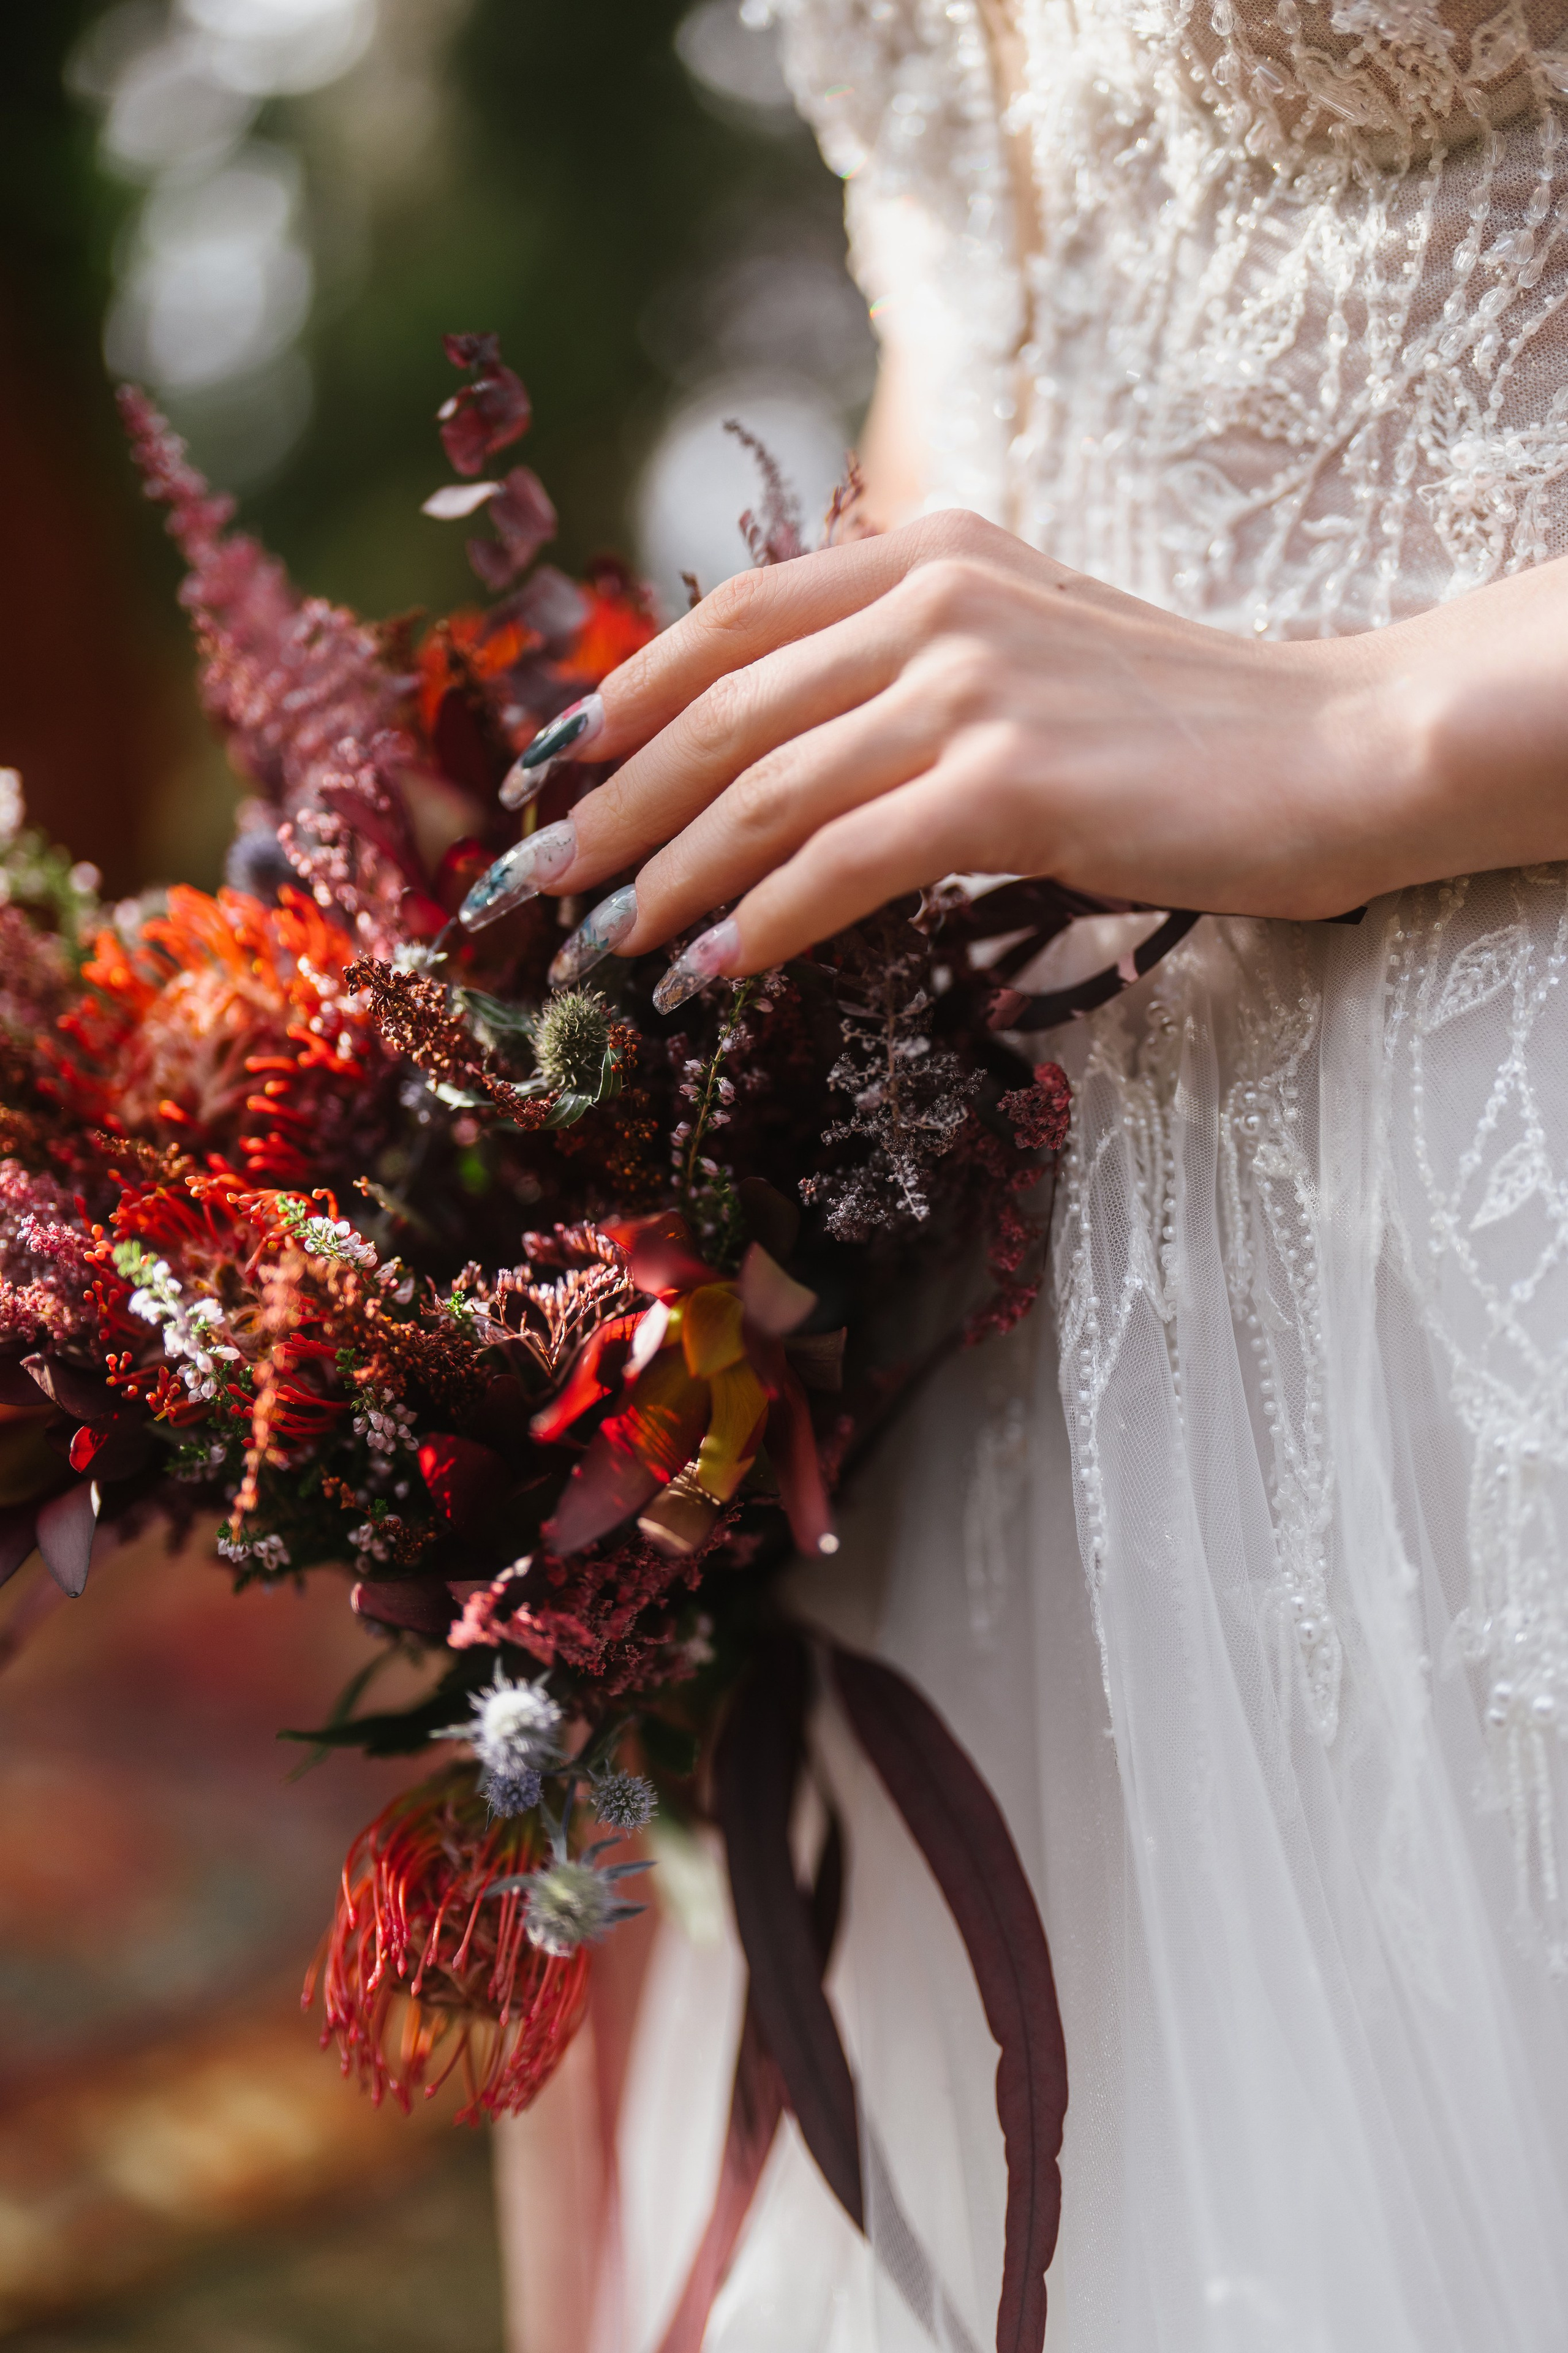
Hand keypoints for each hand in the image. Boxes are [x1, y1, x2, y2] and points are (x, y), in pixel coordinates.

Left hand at [524, 509, 1567, 979]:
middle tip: (536, 888)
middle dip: (608, 808)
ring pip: (760, 793)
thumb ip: (903, 669)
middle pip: (718, 712)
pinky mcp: (1008, 782)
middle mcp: (934, 598)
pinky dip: (757, 924)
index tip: (548, 777)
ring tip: (603, 949)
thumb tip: (774, 752)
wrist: (1334, 749)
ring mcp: (969, 685)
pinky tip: (706, 972)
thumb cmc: (1175, 729)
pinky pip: (838, 864)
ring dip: (662, 881)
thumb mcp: (1022, 656)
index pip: (726, 621)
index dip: (622, 701)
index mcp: (927, 552)